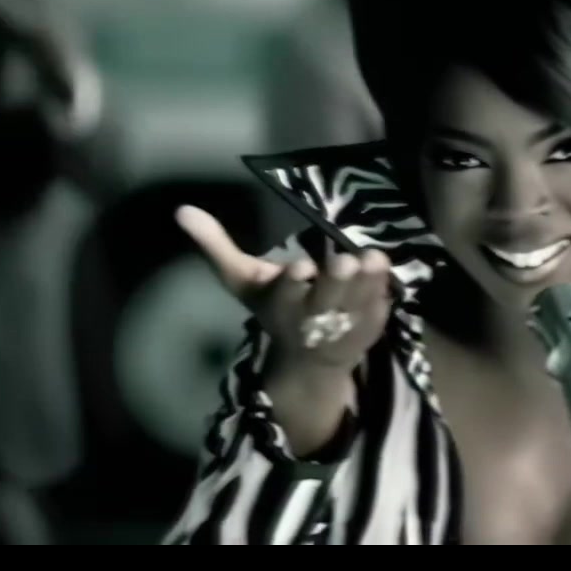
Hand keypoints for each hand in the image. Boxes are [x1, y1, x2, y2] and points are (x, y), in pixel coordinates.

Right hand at [176, 205, 393, 377]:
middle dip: (335, 283)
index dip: (292, 283)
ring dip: (368, 284)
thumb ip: (216, 247)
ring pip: (358, 305)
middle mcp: (312, 319)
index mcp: (280, 306)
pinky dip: (384, 293)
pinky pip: (380, 310)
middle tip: (345, 262)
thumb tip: (182, 210)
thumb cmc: (275, 308)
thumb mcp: (244, 282)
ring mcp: (344, 327)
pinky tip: (388, 271)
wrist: (309, 360)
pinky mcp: (370, 328)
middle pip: (325, 301)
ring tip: (374, 259)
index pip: (285, 294)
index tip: (300, 266)